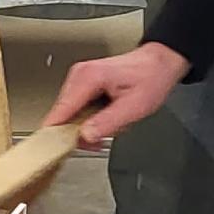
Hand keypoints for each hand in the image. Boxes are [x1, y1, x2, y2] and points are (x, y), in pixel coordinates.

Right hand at [42, 42, 190, 146]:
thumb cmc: (150, 78)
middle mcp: (79, 75)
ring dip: (86, 126)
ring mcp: (79, 78)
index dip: (56, 133)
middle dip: (80, 132)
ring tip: (110, 123)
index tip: (57, 150)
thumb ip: (107, 123)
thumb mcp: (134, 107)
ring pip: (69, 114)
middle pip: (62, 115)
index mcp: (89, 78)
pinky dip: (88, 118)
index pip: (60, 111)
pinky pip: (76, 108)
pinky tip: (106, 117)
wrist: (157, 63)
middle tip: (100, 140)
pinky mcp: (82, 83)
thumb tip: (85, 136)